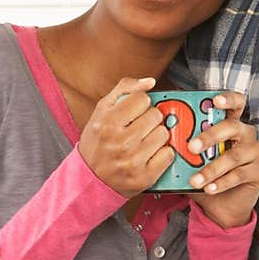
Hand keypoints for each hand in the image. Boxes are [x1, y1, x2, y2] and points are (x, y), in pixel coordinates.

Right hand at [78, 77, 174, 196]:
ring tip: (143, 141)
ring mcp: (133, 161)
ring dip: (156, 135)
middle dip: (150, 119)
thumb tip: (150, 82)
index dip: (140, 104)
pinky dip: (162, 153)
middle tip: (138, 128)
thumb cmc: (98, 141)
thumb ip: (125, 89)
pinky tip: (149, 154)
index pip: (143, 99)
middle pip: (156, 115)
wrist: (89, 177)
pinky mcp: (144, 177)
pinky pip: (169, 154)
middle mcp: (120, 142)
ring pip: (163, 134)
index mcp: (108, 122)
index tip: (133, 112)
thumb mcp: (102, 109)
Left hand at [187, 92, 258, 228]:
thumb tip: (166, 140)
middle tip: (192, 147)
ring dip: (211, 169)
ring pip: (233, 156)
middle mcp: (247, 135)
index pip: (236, 104)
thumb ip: (187, 148)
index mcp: (232, 126)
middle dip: (210, 136)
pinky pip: (240, 175)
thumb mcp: (196, 160)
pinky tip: (210, 188)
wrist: (222, 207)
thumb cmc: (209, 178)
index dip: (228, 99)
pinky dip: (222, 182)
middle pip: (232, 127)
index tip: (215, 100)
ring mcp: (256, 153)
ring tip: (195, 180)